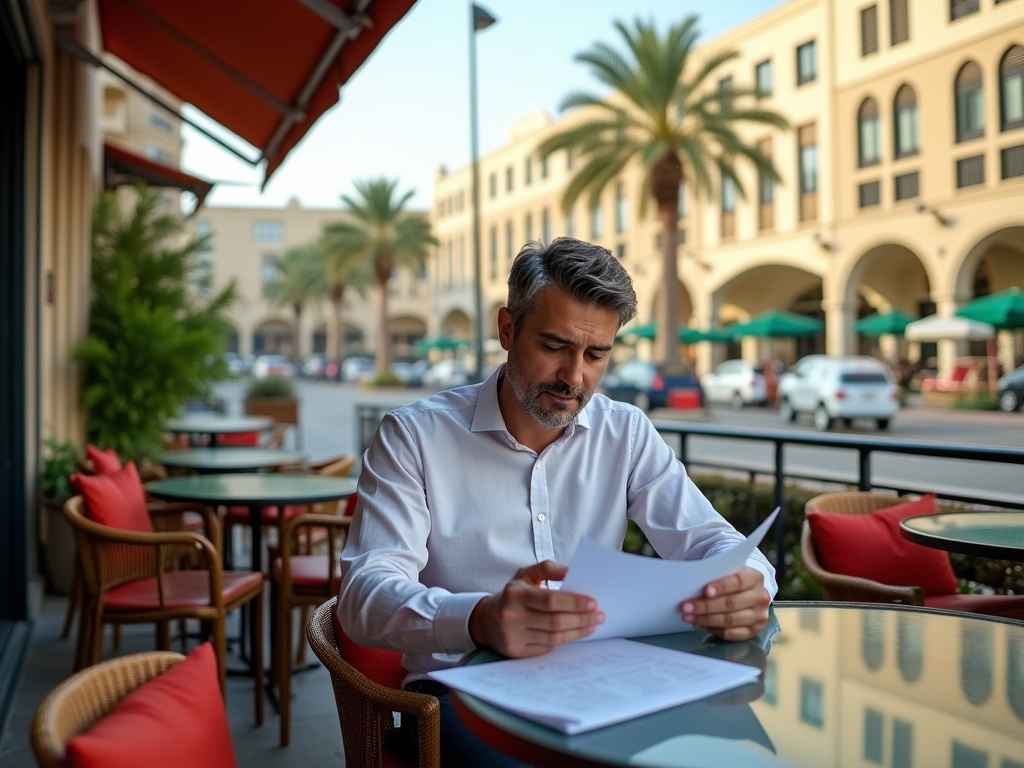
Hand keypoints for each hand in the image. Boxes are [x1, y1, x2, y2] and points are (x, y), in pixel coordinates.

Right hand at [469, 560, 604, 657]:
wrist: (486, 620)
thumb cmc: (512, 595)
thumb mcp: (525, 575)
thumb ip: (547, 568)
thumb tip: (571, 570)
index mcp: (515, 594)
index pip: (550, 600)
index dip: (574, 603)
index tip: (593, 603)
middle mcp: (512, 615)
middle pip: (555, 621)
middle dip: (581, 619)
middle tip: (600, 616)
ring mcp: (513, 636)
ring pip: (554, 637)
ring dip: (577, 631)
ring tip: (592, 625)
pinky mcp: (516, 651)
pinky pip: (547, 647)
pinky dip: (563, 641)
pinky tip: (575, 634)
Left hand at [680, 566, 769, 640]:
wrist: (748, 592)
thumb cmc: (732, 580)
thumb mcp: (728, 572)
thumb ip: (716, 576)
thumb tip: (693, 588)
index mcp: (755, 578)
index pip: (738, 581)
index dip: (721, 586)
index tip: (705, 591)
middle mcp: (761, 597)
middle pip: (731, 604)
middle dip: (705, 606)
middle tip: (686, 607)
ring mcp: (759, 616)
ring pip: (729, 620)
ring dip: (705, 619)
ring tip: (688, 617)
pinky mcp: (754, 631)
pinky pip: (731, 633)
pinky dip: (713, 629)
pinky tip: (700, 625)